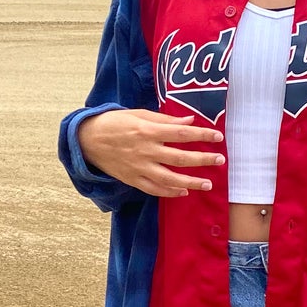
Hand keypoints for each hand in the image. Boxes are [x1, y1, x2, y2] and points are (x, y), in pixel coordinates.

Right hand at [77, 108, 225, 197]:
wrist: (87, 140)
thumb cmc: (114, 122)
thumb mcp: (139, 114)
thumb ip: (165, 119)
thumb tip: (189, 121)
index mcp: (148, 130)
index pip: (181, 134)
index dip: (202, 136)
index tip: (218, 137)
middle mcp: (146, 150)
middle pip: (180, 158)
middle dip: (203, 160)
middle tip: (220, 160)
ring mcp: (139, 167)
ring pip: (170, 178)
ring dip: (191, 182)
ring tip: (208, 184)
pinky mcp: (132, 179)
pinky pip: (154, 189)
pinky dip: (170, 192)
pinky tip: (183, 191)